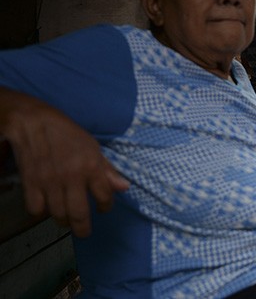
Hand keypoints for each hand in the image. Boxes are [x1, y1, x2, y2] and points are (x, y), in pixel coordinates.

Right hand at [5, 95, 128, 236]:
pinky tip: (46, 207)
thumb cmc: (68, 134)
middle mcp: (72, 177)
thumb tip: (124, 187)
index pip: (104, 196)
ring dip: (63, 221)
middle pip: (79, 214)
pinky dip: (41, 212)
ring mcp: (50, 182)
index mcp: (91, 166)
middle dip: (83, 228)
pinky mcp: (31, 183)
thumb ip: (108, 170)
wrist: (34, 123)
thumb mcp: (93, 147)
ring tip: (66, 220)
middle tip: (84, 232)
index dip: (106, 206)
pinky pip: (36, 209)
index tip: (103, 208)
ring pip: (58, 214)